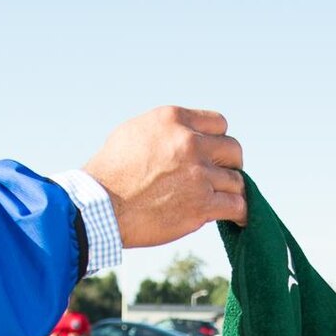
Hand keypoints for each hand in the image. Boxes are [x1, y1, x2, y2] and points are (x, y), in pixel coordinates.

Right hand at [82, 106, 244, 244]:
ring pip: (236, 180)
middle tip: (218, 178)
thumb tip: (183, 133)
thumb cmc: (109, 173)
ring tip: (221, 200)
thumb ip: (166, 130)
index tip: (212, 155)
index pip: (219, 123)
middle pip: (233, 150)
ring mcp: (198, 175)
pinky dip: (238, 211)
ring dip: (229, 191)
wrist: (98, 208)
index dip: (216, 141)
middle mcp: (189, 143)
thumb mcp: (134, 133)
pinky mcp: (201, 205)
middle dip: (228, 164)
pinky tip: (235, 216)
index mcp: (173, 120)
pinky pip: (237, 205)